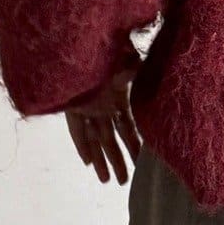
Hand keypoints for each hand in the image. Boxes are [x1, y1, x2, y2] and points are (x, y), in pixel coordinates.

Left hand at [66, 56, 141, 183]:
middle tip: (124, 182)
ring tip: (107, 182)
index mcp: (117, 96)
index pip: (128, 126)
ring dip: (102, 160)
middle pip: (111, 139)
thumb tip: (151, 75)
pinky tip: (89, 164)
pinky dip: (83, 146)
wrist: (79, 43)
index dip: (133, 144)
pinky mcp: (72, 107)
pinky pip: (77, 131)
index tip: (141, 161)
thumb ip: (138, 72)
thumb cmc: (107, 47)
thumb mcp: (129, 60)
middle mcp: (102, 106)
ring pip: (96, 139)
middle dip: (118, 160)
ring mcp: (87, 108)